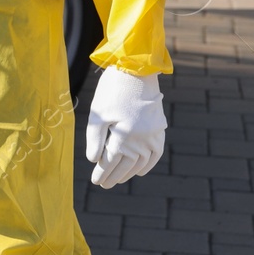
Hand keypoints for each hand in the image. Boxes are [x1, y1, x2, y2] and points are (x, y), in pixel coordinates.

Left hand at [85, 67, 165, 187]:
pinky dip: (149, 164)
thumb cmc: (112, 90)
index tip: (96, 181)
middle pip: (126, 164)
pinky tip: (140, 171)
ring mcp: (153, 134)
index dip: (103, 172)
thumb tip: (94, 160)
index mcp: (124, 135)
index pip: (111, 160)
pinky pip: (156, 152)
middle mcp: (141, 138)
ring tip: (119, 179)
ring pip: (141, 161)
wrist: (136, 70)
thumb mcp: (98, 113)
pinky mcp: (159, 127)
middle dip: (114, 175)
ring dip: (130, 172)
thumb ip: (95, 138)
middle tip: (104, 185)